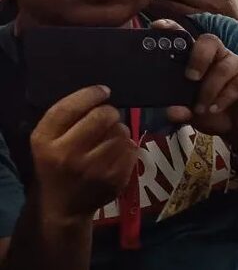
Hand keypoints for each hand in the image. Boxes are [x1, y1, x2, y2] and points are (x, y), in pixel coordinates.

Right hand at [29, 85, 138, 220]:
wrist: (61, 207)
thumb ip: (65, 116)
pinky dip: (126, 147)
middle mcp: (68, 154)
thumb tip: (100, 92)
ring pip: (120, 131)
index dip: (90, 94)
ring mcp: (93, 169)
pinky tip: (115, 153)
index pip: (70, 108)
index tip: (102, 91)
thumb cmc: (54, 166)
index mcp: (45, 142)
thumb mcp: (46, 141)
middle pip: (102, 116)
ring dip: (119, 130)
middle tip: (107, 117)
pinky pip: (131, 148)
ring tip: (108, 139)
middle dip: (109, 112)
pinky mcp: (114, 179)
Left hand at [154, 19, 237, 138]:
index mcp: (199, 60)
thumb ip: (181, 111)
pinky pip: (237, 84)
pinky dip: (223, 99)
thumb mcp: (192, 114)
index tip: (157, 26)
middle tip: (190, 77)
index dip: (173, 29)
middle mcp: (219, 57)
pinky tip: (215, 109)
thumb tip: (171, 111)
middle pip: (210, 41)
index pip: (187, 38)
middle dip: (198, 56)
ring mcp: (237, 66)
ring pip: (223, 67)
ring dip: (209, 90)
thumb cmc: (214, 112)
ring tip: (201, 108)